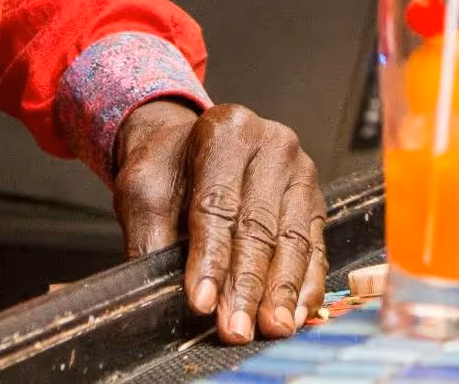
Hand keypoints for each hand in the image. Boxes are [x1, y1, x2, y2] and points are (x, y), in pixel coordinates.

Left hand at [112, 100, 326, 344]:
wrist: (191, 149)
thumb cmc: (170, 169)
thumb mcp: (143, 190)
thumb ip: (152, 237)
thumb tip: (162, 293)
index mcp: (225, 131)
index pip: (218, 203)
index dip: (211, 257)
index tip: (201, 302)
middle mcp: (271, 144)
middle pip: (259, 225)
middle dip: (246, 284)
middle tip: (234, 328)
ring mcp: (300, 171)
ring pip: (293, 240)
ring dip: (280, 291)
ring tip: (269, 328)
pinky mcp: (315, 200)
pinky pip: (314, 248)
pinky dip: (305, 286)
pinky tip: (294, 314)